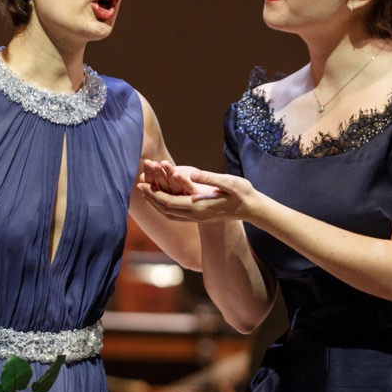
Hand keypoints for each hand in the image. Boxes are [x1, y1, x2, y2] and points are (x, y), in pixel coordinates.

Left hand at [139, 167, 257, 222]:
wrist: (252, 208)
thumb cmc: (242, 193)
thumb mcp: (228, 182)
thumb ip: (209, 178)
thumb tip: (191, 174)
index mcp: (199, 207)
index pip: (170, 202)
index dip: (154, 194)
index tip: (142, 185)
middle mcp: (196, 215)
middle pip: (166, 210)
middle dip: (151, 199)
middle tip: (139, 186)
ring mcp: (198, 217)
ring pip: (171, 214)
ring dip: (157, 204)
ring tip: (147, 193)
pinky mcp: (201, 216)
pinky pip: (178, 214)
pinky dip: (167, 207)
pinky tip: (164, 200)